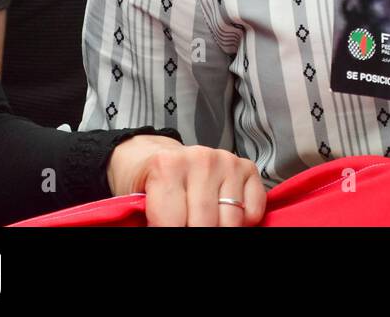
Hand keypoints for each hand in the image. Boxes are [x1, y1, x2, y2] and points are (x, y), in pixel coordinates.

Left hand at [107, 136, 267, 226]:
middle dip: (195, 233)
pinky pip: (254, 208)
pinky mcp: (246, 167)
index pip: (173, 223)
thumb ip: (150, 218)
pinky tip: (224, 215)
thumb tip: (165, 229)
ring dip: (219, 227)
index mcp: (167, 166)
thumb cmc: (145, 181)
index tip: (167, 232)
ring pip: (232, 219)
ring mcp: (226, 162)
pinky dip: (244, 220)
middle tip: (186, 226)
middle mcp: (201, 159)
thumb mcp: (136, 200)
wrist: (150, 154)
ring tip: (201, 221)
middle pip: (205, 223)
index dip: (169, 234)